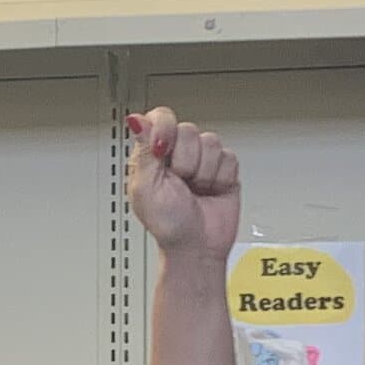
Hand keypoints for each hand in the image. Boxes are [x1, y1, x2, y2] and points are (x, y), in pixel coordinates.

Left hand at [127, 110, 241, 266]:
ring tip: (195, 189)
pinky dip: (220, 177)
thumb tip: (135, 120)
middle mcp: (177, 153)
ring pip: (211, 142)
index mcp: (152, 154)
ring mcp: (202, 160)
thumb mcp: (145, 187)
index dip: (165, 129)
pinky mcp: (224, 169)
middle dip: (185, 161)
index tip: (164, 151)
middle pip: (188, 130)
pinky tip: (210, 190)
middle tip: (180, 182)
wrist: (197, 247)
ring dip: (203, 172)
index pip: (160, 117)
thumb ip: (143, 150)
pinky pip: (229, 157)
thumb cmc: (167, 225)